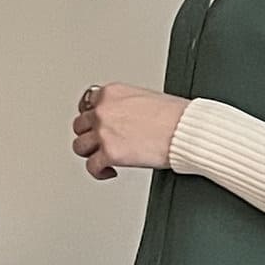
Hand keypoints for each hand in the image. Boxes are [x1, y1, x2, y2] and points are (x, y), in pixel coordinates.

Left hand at [72, 83, 189, 179]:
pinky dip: (98, 172)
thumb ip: (125, 107)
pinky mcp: (110, 153)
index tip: (96, 126)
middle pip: (80, 126)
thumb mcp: (143, 98)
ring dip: (91, 154)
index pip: (87, 104)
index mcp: (112, 93)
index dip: (91, 118)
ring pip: (80, 146)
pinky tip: (110, 171)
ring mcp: (104, 132)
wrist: (184, 130)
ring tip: (104, 159)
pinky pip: (91, 167)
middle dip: (90, 136)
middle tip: (100, 145)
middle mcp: (104, 110)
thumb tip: (123, 121)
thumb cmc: (174, 116)